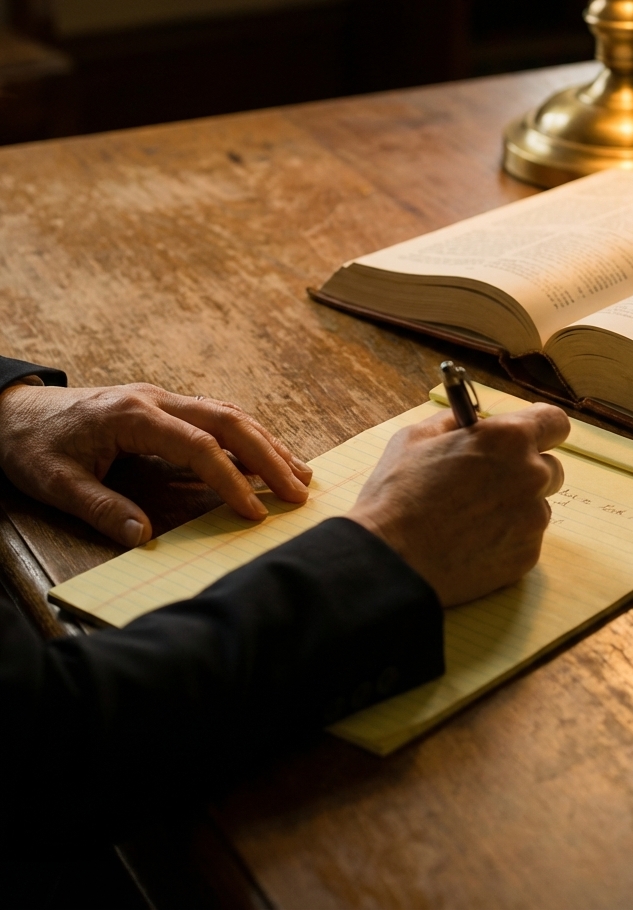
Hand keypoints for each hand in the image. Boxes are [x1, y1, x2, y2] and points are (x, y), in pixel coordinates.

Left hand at [0, 382, 312, 547]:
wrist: (13, 411)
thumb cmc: (32, 446)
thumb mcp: (56, 483)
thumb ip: (101, 508)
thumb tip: (144, 538)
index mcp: (133, 414)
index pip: (198, 446)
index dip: (230, 480)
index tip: (255, 512)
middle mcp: (156, 399)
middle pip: (228, 420)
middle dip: (269, 455)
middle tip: (300, 491)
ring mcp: (162, 398)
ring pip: (228, 413)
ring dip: (266, 443)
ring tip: (300, 474)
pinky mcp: (163, 406)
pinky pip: (215, 416)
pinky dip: (247, 436)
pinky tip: (266, 457)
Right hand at [349, 404, 568, 606]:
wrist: (391, 559)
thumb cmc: (398, 494)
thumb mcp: (416, 437)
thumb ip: (454, 422)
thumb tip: (470, 421)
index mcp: (508, 439)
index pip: (554, 422)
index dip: (542, 428)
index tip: (530, 435)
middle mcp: (531, 475)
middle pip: (550, 468)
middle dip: (525, 470)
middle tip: (487, 481)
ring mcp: (532, 519)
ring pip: (536, 505)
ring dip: (515, 506)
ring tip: (470, 517)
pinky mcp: (527, 555)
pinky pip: (525, 538)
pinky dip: (506, 538)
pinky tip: (470, 541)